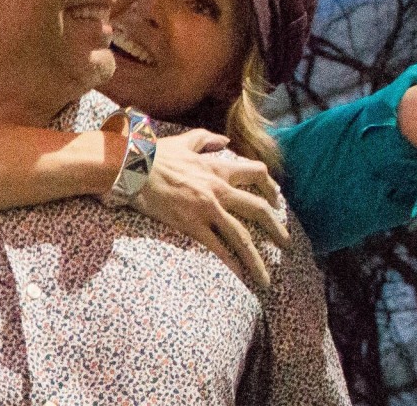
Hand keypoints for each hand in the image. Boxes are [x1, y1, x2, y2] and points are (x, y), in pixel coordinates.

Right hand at [130, 128, 289, 288]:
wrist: (131, 167)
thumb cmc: (153, 154)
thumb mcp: (183, 141)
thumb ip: (206, 139)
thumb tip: (225, 142)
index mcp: (217, 169)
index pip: (256, 174)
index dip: (271, 187)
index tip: (277, 200)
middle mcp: (218, 190)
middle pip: (258, 209)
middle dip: (276, 228)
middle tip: (286, 243)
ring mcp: (206, 209)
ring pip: (241, 236)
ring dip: (257, 258)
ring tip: (267, 277)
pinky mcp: (191, 224)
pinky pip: (216, 248)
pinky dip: (230, 263)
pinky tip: (239, 277)